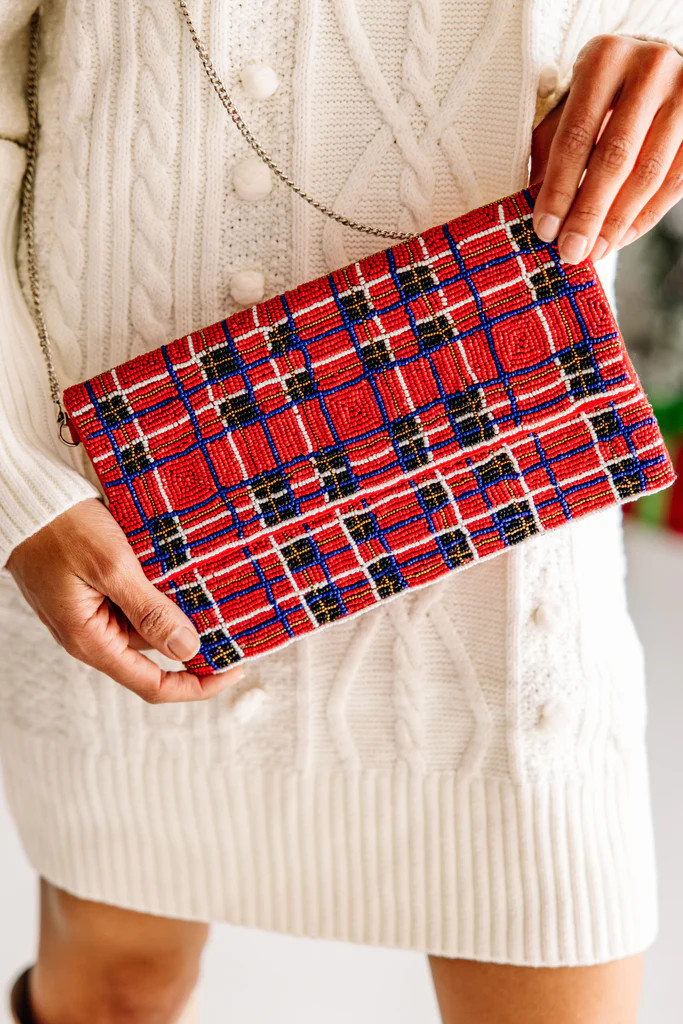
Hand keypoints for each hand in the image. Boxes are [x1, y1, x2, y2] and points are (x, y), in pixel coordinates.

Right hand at [6, 497, 243, 701]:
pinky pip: (136, 602)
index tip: (233, 670)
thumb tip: (187, 650)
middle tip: (232, 619)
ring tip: (209, 586)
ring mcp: (93, 613)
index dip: (197, 685)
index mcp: (91, 640)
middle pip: (155, 655)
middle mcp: (92, 635)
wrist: (27, 499)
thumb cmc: (61, 528)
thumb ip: (150, 611)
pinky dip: (161, 592)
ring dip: (178, 609)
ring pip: (148, 624)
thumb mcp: (113, 567)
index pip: (152, 685)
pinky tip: (180, 573)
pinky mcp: (96, 592)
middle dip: (193, 640)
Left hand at [530, 33, 682, 262]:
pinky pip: (676, 180)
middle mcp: (650, 68)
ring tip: (595, 251)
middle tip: (571, 252)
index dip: (559, 189)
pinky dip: (646, 216)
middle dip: (589, 213)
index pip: (576, 136)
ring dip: (618, 222)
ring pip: (649, 173)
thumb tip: (538, 212)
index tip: (546, 230)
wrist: (654, 68)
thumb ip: (552, 151)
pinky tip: (621, 238)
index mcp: (604, 59)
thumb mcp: (570, 106)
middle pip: (615, 157)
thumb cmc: (602, 93)